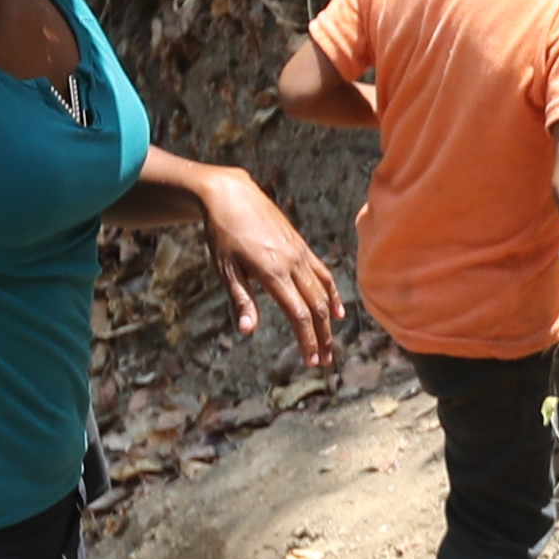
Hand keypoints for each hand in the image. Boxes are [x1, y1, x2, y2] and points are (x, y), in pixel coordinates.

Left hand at [194, 168, 343, 366]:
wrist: (231, 196)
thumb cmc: (222, 234)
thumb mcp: (225, 269)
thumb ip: (241, 300)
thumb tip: (248, 330)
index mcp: (273, 272)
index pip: (299, 314)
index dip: (307, 340)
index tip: (310, 361)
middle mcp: (292, 263)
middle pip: (316, 307)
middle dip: (322, 337)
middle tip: (323, 362)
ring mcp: (300, 253)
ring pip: (323, 292)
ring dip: (328, 321)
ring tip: (329, 343)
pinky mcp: (302, 247)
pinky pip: (324, 274)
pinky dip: (333, 295)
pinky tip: (336, 312)